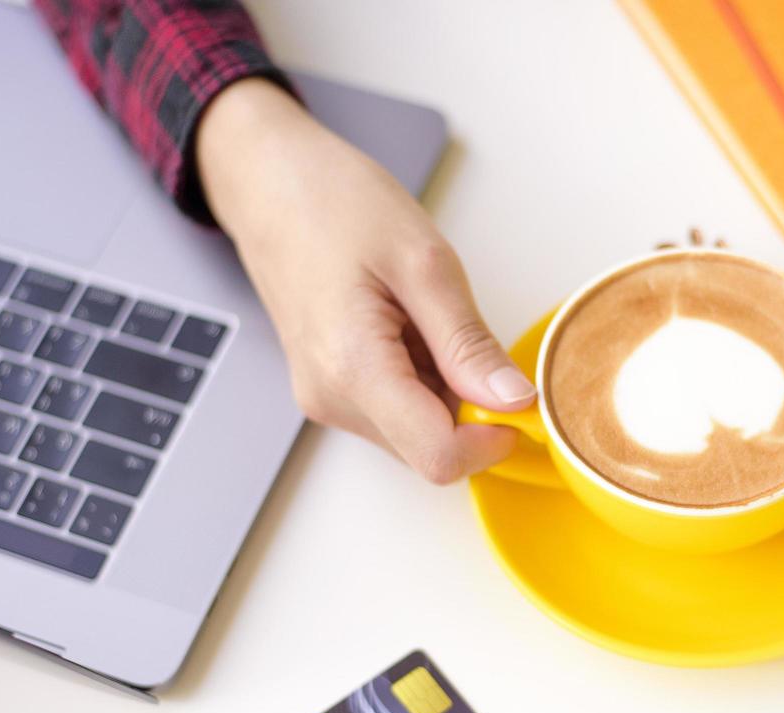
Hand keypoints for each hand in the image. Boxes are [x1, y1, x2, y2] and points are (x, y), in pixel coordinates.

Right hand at [195, 78, 533, 483]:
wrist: (268, 182)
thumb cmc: (336, 204)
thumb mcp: (424, 262)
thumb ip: (468, 343)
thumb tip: (514, 401)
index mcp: (353, 370)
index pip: (440, 458)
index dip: (492, 436)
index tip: (515, 392)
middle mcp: (332, 400)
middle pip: (431, 450)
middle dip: (469, 407)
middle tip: (461, 330)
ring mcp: (326, 399)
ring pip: (417, 432)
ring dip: (445, 390)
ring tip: (422, 317)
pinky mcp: (328, 390)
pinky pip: (396, 410)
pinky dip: (422, 379)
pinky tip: (406, 325)